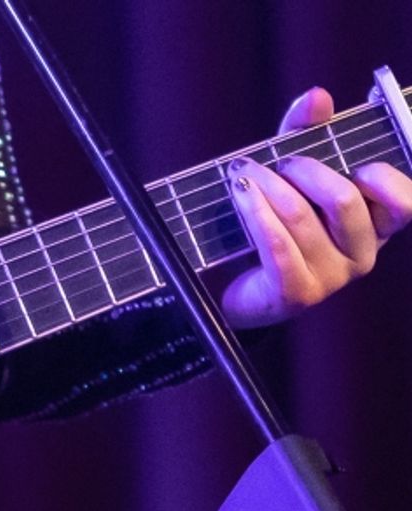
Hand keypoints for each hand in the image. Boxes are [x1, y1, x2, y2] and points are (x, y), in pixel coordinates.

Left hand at [222, 87, 411, 326]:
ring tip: (241, 172)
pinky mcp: (297, 294)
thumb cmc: (276, 223)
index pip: (406, 202)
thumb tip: (317, 95)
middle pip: (345, 200)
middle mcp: (363, 254)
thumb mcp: (293, 172)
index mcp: (376, 225)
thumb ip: (307, 133)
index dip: (386, 174)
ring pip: (302, 218)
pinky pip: (277, 245)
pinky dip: (255, 212)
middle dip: (306, 170)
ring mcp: (331, 278)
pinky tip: (238, 193)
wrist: (238, 286)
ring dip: (267, 187)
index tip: (359, 149)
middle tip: (277, 162)